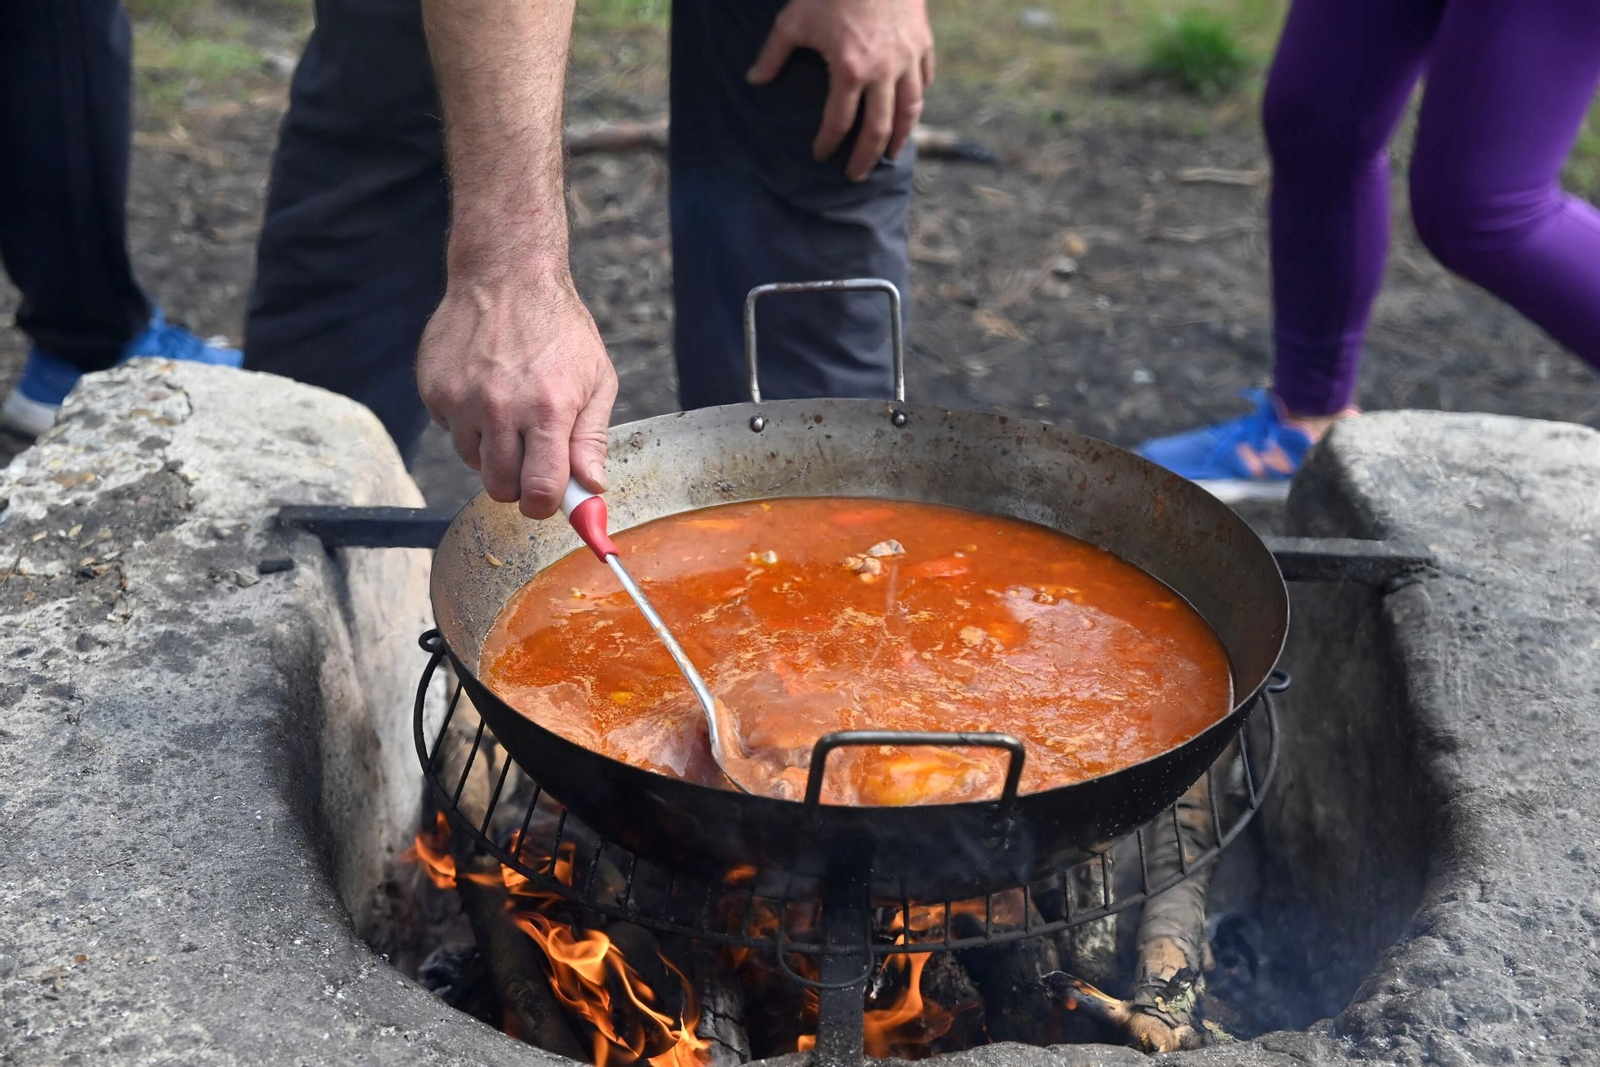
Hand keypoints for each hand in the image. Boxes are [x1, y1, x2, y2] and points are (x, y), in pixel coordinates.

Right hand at [416, 274, 617, 518]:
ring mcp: (461, 400)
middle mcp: (500, 409)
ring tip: (510, 411)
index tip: (551, 501)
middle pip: (501, 488)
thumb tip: (591, 487)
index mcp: (547, 409)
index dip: (547, 505)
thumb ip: (592, 439)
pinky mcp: (434, 391)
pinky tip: (485, 390)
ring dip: (493, 451)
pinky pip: (452, 433)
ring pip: (474, 463)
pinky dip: (469, 424)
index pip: (541, 491)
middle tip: (532, 460)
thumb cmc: (559, 328)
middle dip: (519, 486)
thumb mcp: (597, 379)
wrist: (505, 275)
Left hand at [747, 0, 934, 181]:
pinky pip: (924, 79)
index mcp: (849, 71)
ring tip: (892, 155)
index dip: (828, 143)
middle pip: (877, 129)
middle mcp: (883, 72)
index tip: (821, 156)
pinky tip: (911, 109)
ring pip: (909, 110)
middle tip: (857, 175)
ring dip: (900, 137)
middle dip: (866, 157)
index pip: (838, 122)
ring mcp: (907, 58)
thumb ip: (773, 54)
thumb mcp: (794, 19)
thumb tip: (753, 80)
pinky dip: (918, 98)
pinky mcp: (922, 42)